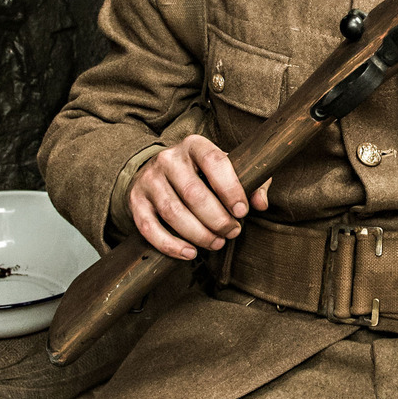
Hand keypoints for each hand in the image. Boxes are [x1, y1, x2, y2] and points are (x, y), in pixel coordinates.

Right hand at [129, 134, 270, 260]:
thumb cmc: (201, 173)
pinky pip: (150, 228)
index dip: (230, 188)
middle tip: (232, 232)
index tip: (243, 211)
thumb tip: (261, 203)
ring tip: (216, 243)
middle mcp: (168, 159)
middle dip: (217, 219)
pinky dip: (170, 245)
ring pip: (173, 213)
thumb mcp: (226, 169)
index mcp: (195, 145)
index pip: (214, 162)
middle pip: (194, 193)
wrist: (156, 171)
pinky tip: (190, 253)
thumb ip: (251, 183)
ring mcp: (149, 180)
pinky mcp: (136, 202)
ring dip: (198, 234)